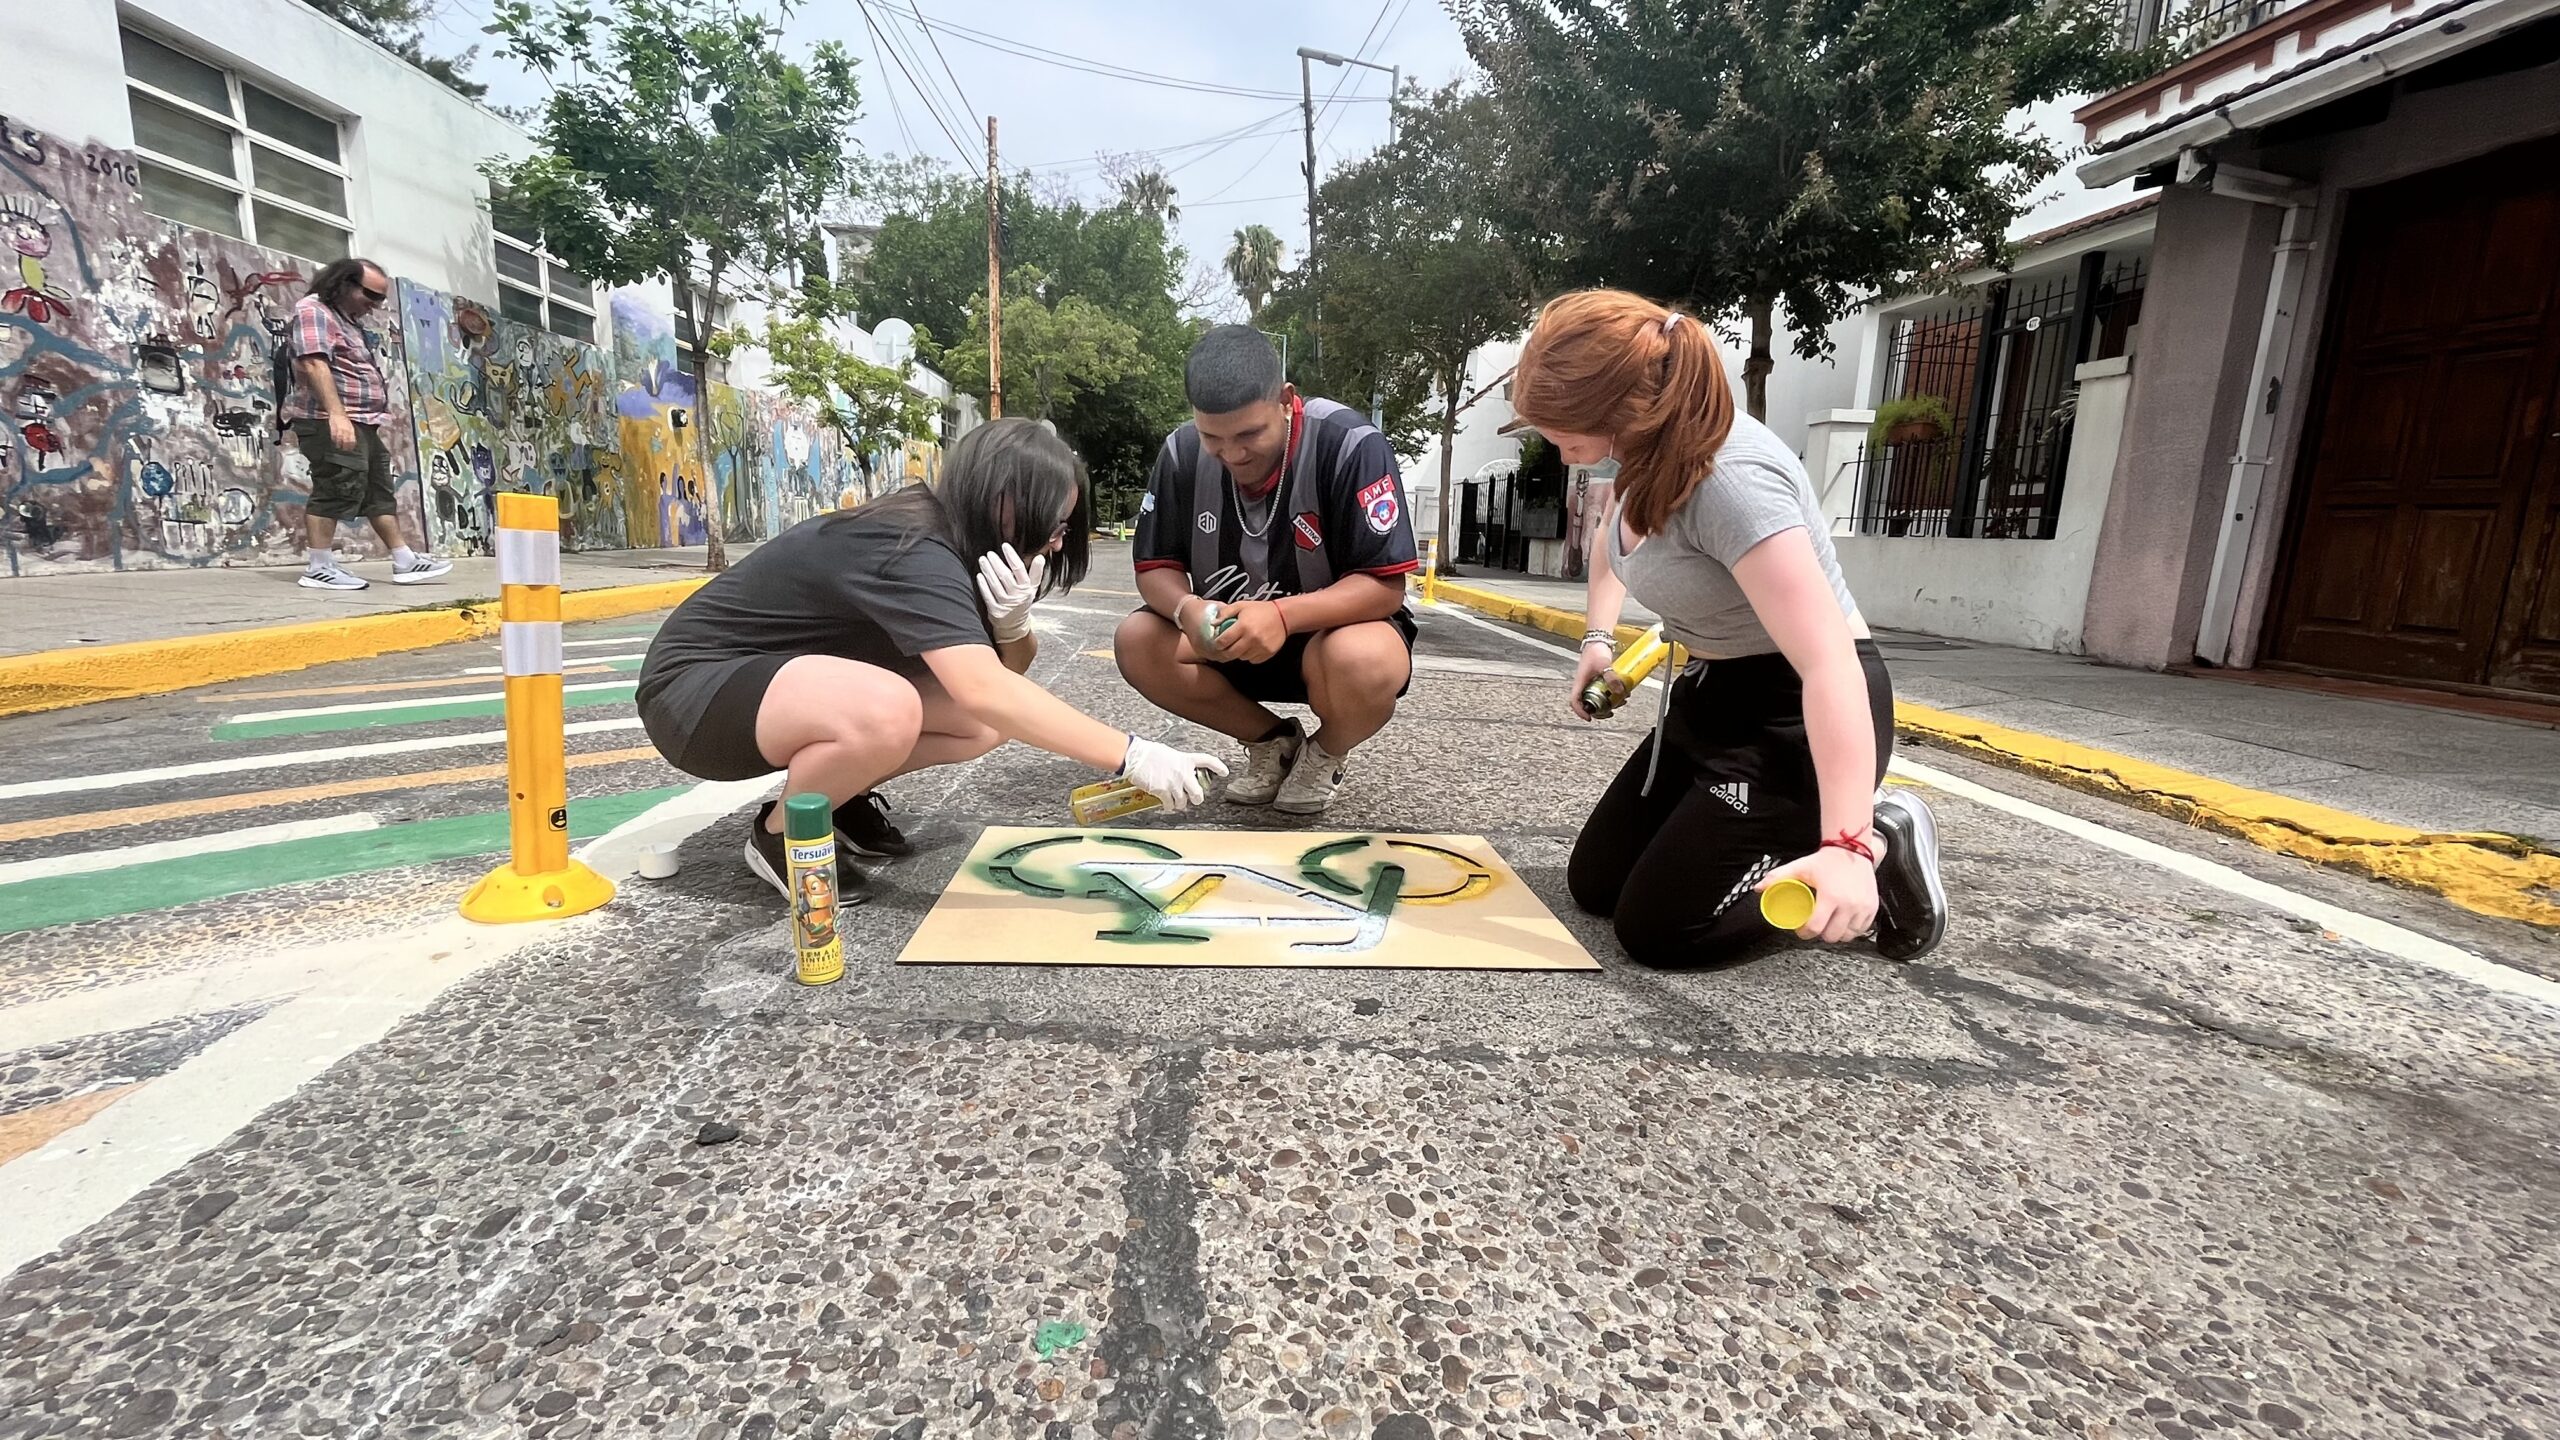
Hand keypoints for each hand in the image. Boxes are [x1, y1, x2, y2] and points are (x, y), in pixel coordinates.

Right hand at [327, 412, 356, 452]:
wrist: (338, 413)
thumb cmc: (345, 421)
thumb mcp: (350, 427)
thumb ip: (351, 434)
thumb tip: (352, 442)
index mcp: (351, 430)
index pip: (352, 439)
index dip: (351, 445)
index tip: (350, 449)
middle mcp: (346, 430)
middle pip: (346, 440)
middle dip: (345, 446)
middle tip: (344, 450)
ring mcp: (339, 429)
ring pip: (340, 439)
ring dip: (339, 444)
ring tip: (339, 447)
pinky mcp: (333, 428)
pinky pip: (334, 435)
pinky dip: (334, 439)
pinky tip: (334, 441)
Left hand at [975, 543, 1045, 642]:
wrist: (1015, 625)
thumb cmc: (1022, 602)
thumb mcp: (1032, 589)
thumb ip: (1036, 573)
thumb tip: (1040, 557)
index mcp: (1027, 588)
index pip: (1019, 569)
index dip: (1011, 556)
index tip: (1005, 546)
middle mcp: (1017, 596)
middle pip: (1005, 576)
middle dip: (996, 563)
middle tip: (989, 554)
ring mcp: (1006, 604)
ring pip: (995, 584)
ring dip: (988, 571)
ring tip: (983, 560)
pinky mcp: (996, 611)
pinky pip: (988, 595)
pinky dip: (983, 585)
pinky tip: (980, 575)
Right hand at [1119, 735, 1229, 813]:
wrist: (1136, 757)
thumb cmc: (1148, 753)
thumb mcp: (1168, 753)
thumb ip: (1178, 762)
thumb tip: (1180, 769)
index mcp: (1185, 759)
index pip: (1207, 761)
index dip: (1218, 766)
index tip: (1224, 771)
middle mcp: (1182, 772)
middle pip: (1198, 792)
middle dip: (1197, 798)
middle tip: (1194, 799)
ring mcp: (1174, 783)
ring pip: (1183, 802)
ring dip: (1179, 803)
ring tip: (1174, 801)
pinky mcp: (1163, 791)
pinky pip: (1170, 804)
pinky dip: (1168, 806)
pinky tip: (1165, 804)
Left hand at [1211, 599, 1287, 664]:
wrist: (1283, 616)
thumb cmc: (1260, 610)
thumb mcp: (1241, 605)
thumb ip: (1225, 613)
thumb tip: (1213, 624)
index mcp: (1243, 626)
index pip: (1223, 641)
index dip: (1217, 643)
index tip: (1218, 642)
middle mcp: (1251, 638)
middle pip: (1230, 654)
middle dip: (1224, 653)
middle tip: (1224, 649)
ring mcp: (1260, 647)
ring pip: (1241, 658)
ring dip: (1238, 653)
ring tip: (1241, 644)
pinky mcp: (1267, 653)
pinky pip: (1252, 660)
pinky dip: (1249, 655)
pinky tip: (1251, 646)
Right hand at [1569, 641, 1617, 719]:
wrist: (1598, 640)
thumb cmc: (1596, 651)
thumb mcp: (1604, 664)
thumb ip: (1611, 677)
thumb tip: (1620, 692)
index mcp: (1580, 682)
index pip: (1574, 701)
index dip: (1580, 711)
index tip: (1589, 717)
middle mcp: (1584, 685)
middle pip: (1587, 703)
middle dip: (1599, 711)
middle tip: (1610, 713)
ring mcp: (1591, 683)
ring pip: (1597, 698)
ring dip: (1608, 703)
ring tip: (1620, 703)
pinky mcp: (1598, 680)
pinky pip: (1603, 691)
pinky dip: (1612, 695)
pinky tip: (1622, 693)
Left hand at [1757, 843, 1879, 943]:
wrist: (1852, 849)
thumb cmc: (1826, 860)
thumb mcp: (1800, 867)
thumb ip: (1778, 877)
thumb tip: (1758, 888)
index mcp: (1831, 897)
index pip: (1816, 928)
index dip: (1805, 933)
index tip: (1802, 930)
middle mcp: (1849, 905)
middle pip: (1832, 936)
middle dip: (1821, 935)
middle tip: (1816, 926)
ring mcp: (1863, 907)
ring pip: (1848, 936)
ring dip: (1838, 934)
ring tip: (1830, 925)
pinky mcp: (1872, 908)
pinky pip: (1862, 929)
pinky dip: (1853, 929)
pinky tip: (1844, 923)